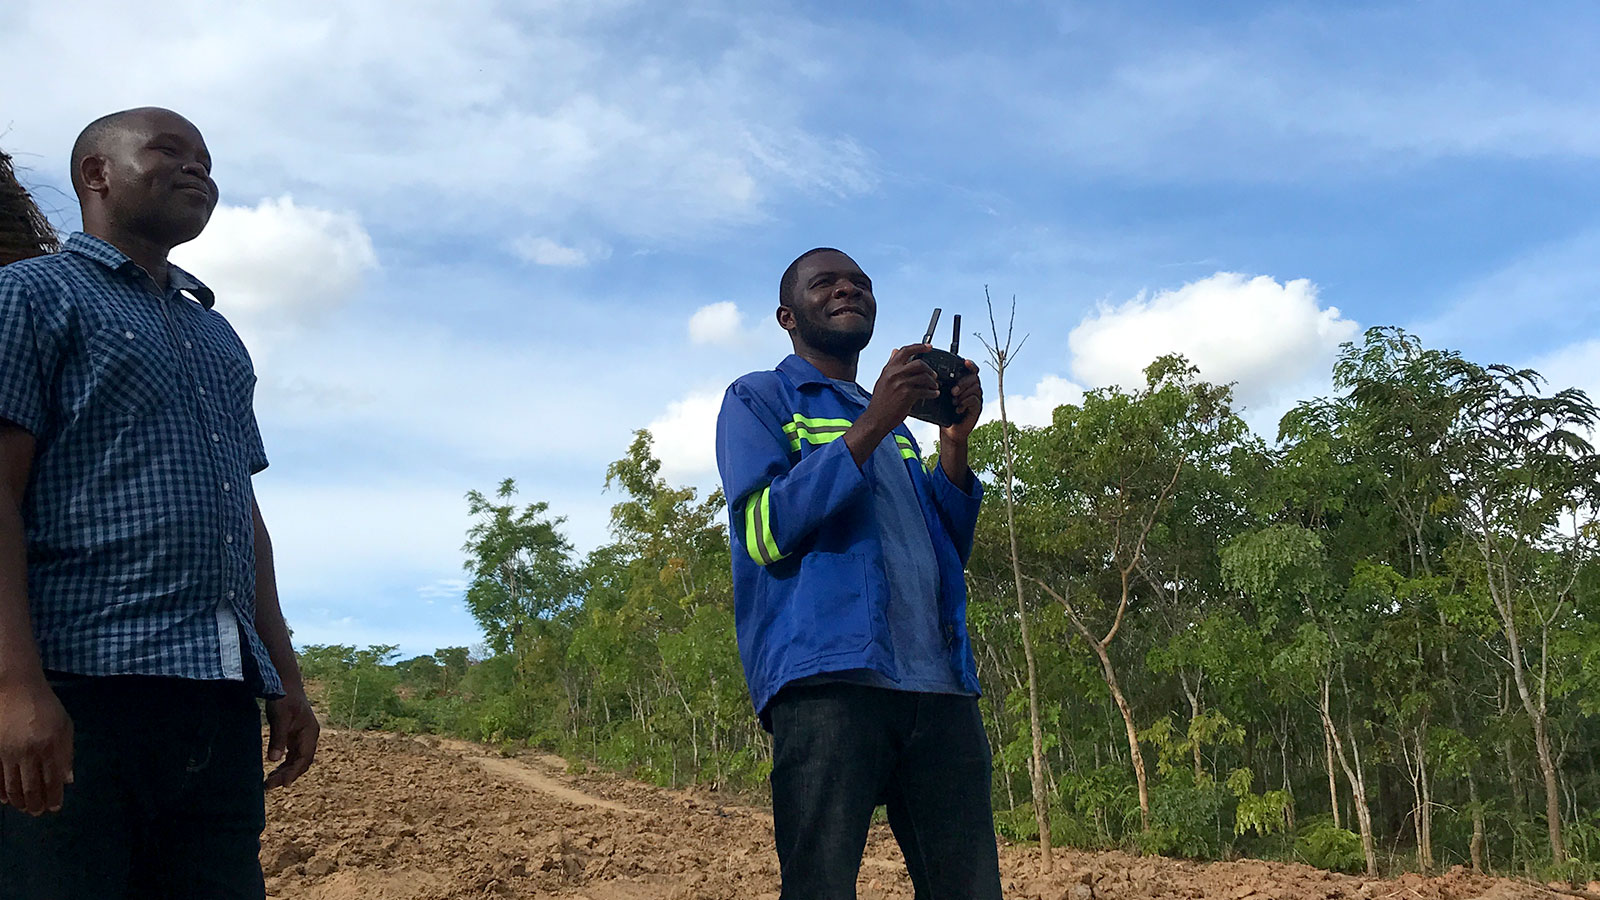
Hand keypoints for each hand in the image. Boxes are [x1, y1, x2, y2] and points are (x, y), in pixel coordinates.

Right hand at [0, 677, 72, 814]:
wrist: (14, 688)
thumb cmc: (45, 706)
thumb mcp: (64, 725)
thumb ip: (67, 753)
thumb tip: (67, 780)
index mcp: (50, 746)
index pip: (53, 780)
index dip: (53, 797)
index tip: (55, 808)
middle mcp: (28, 752)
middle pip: (31, 788)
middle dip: (35, 804)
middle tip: (37, 813)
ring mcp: (7, 753)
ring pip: (11, 786)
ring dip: (19, 802)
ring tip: (25, 808)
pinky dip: (0, 792)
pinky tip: (5, 799)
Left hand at [264, 688, 318, 789]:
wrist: (285, 683)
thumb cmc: (284, 698)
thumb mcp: (280, 718)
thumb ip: (278, 738)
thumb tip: (273, 760)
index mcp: (310, 732)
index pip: (304, 758)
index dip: (294, 772)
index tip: (283, 784)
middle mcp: (309, 736)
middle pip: (301, 762)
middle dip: (287, 775)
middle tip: (269, 786)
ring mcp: (302, 736)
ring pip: (296, 760)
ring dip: (285, 771)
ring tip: (269, 782)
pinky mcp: (294, 735)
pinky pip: (291, 754)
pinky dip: (284, 764)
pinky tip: (274, 770)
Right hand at [863, 344, 939, 431]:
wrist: (876, 418)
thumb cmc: (880, 402)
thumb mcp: (882, 379)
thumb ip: (890, 365)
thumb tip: (895, 351)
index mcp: (889, 369)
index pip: (905, 351)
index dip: (919, 347)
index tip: (929, 347)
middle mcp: (895, 374)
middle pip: (919, 363)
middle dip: (929, 369)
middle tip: (934, 374)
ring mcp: (901, 384)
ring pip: (924, 376)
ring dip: (932, 382)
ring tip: (934, 386)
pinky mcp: (907, 394)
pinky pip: (925, 390)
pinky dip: (932, 392)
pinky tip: (933, 394)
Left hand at [940, 360, 982, 443]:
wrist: (949, 431)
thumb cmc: (945, 411)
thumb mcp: (941, 396)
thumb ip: (942, 385)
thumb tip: (933, 374)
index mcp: (965, 383)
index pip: (971, 370)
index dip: (970, 365)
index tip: (965, 362)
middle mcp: (973, 388)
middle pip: (974, 378)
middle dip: (963, 383)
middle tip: (953, 391)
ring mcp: (977, 398)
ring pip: (975, 388)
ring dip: (963, 394)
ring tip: (953, 401)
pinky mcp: (978, 408)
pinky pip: (974, 400)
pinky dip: (965, 403)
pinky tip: (957, 409)